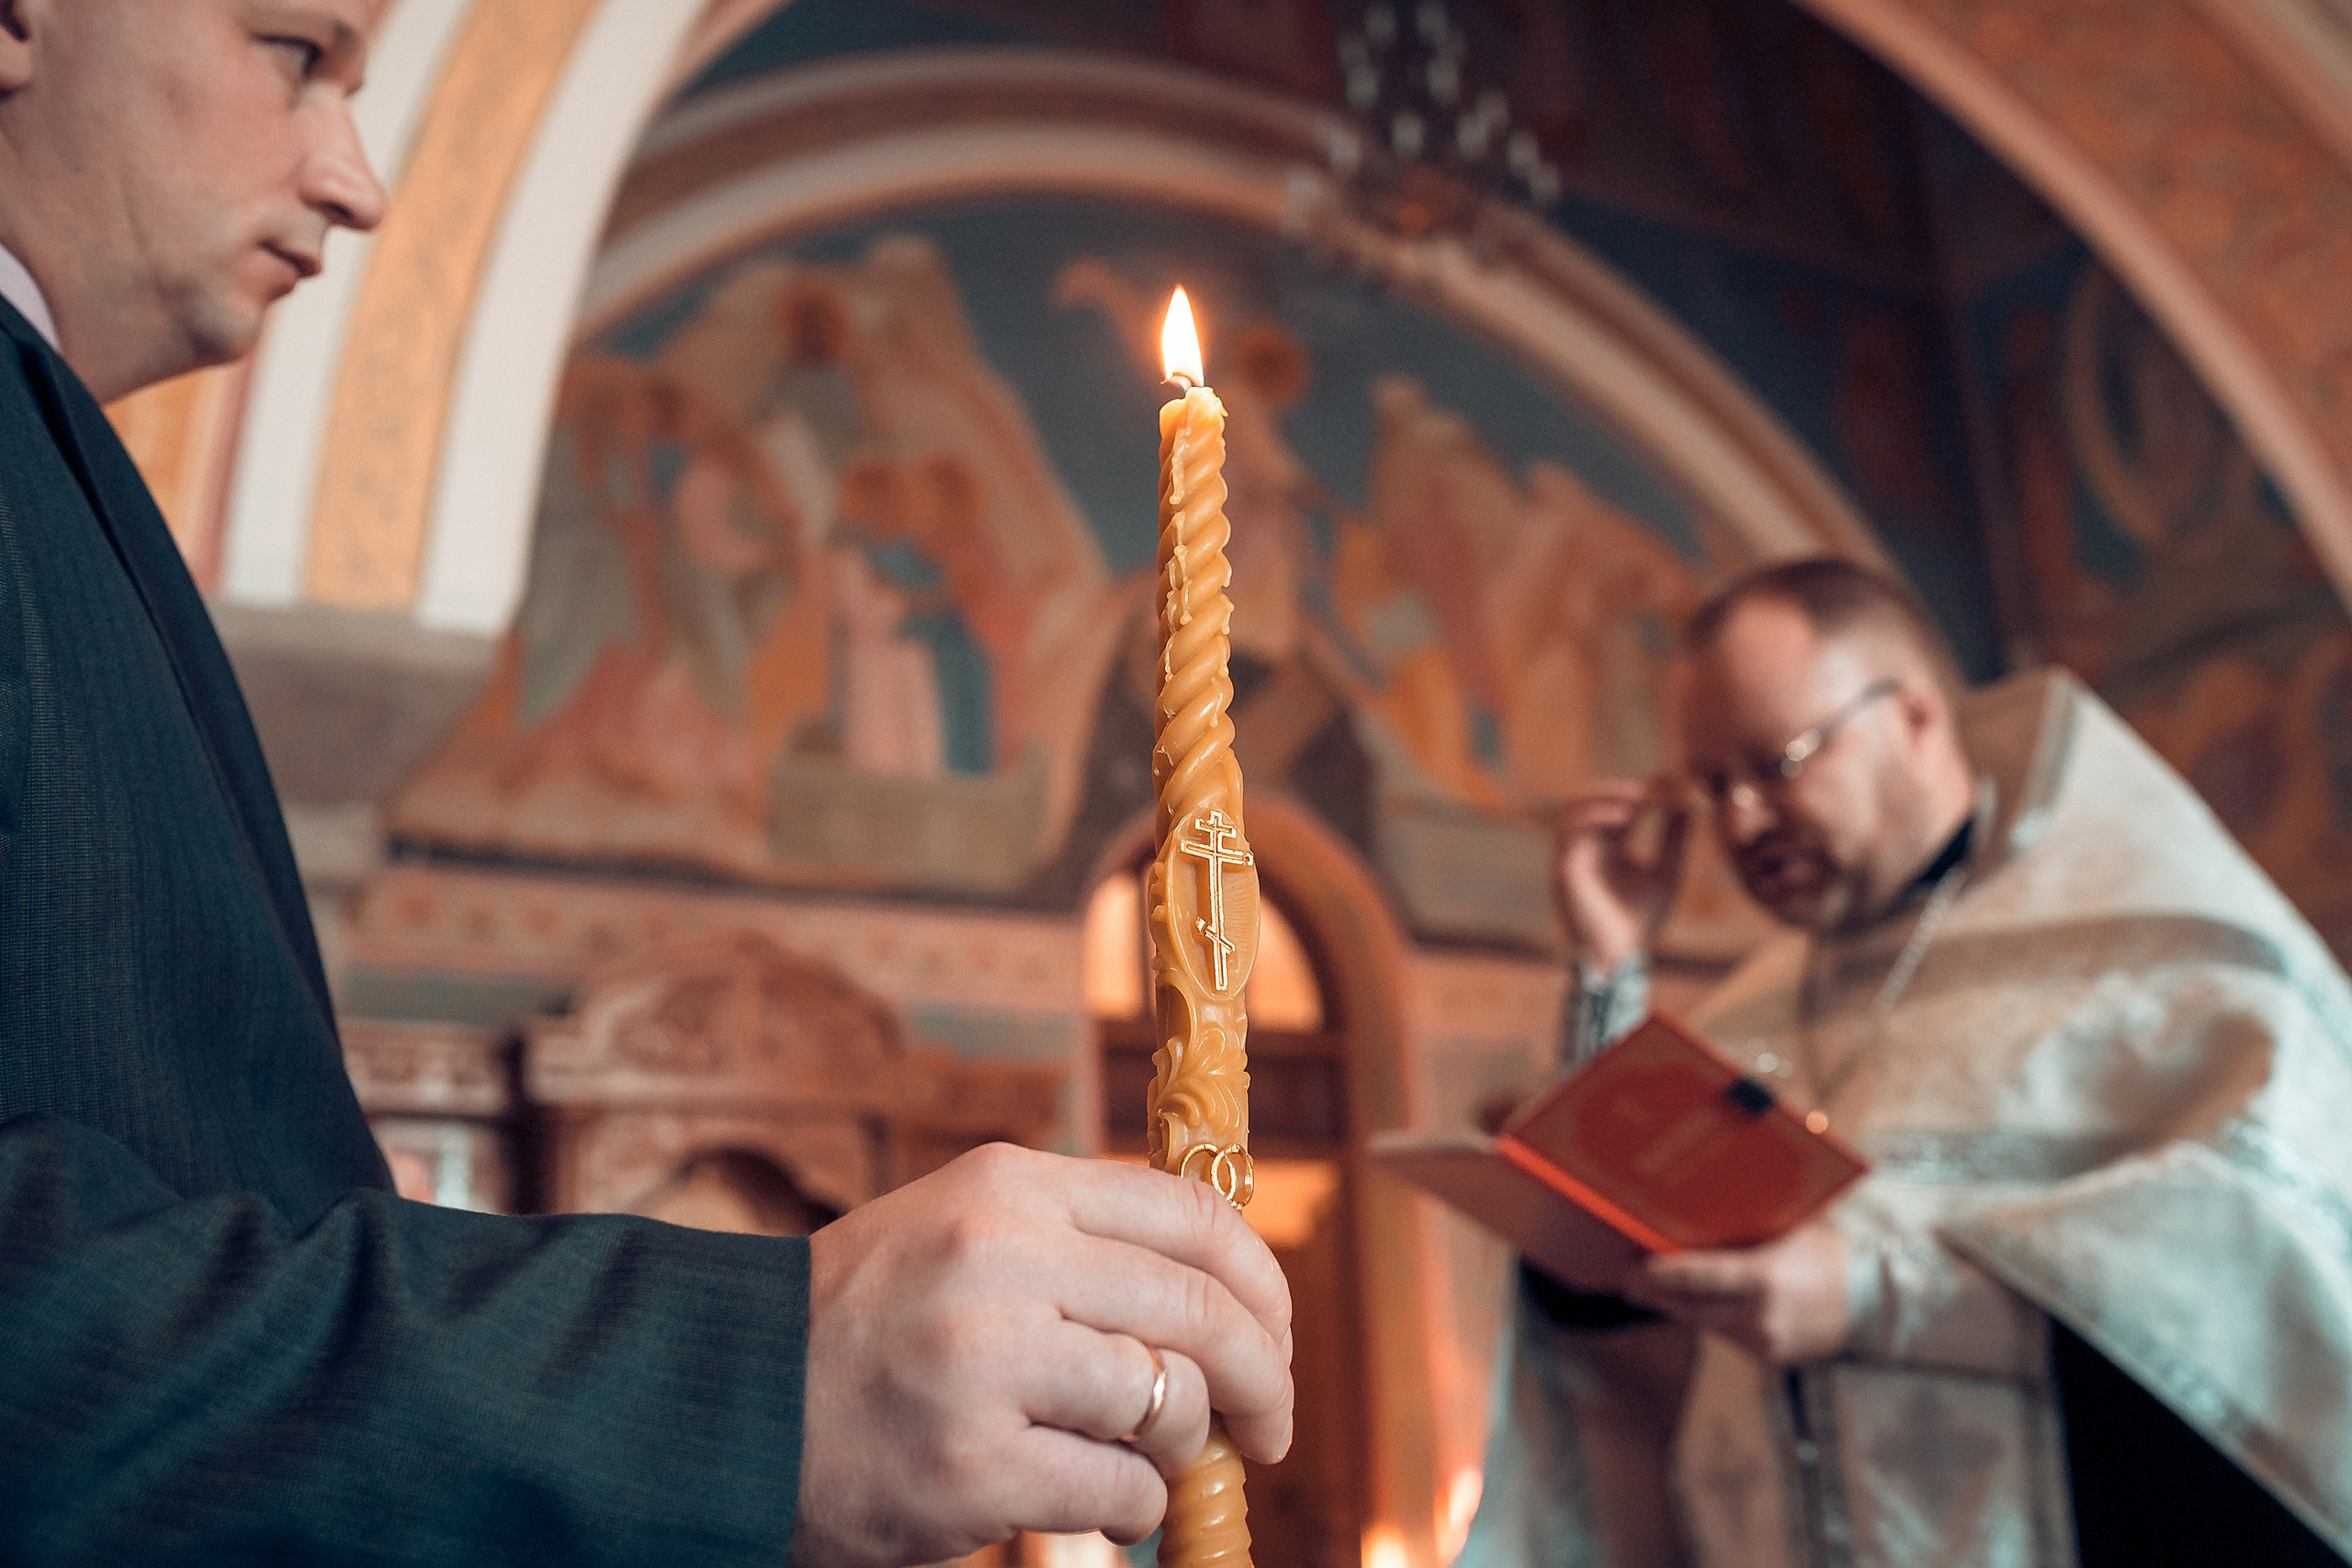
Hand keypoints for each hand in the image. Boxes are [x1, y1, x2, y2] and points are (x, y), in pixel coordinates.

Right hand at [793, 1145, 1293, 1567]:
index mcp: (1010, 1187)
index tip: (1277, 1334)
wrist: (729, 1399)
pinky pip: (1119, 1490)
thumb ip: (1074, 1238)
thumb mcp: (959, 1227)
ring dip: (1186, 1446)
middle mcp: (1003, 1258)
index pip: (1193, 1214)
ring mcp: (986, 1363)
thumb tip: (1224, 1290)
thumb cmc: (864, 1319)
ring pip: (1169, 1402)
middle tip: (1273, 1423)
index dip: (1262, 1282)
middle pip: (1200, 1311)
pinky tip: (1101, 1503)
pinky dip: (1134, 1508)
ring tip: (1153, 1461)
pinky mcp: (973, 1468)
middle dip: (1264, 1377)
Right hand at [1552, 780, 1690, 971]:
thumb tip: (1688, 804)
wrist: (1620, 959)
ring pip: (1573, 807)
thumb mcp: (1666, 873)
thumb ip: (1674, 841)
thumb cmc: (1640, 922)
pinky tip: (1625, 816)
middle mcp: (1586, 846)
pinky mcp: (1563, 869)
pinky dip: (1595, 816)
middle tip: (1659, 785)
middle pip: (1593, 798)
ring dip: (1605, 795)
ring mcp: (1572, 856)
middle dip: (1626, 787)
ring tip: (1640, 796)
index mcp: (1608, 846)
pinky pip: (1570, 832)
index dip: (1646, 790)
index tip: (1677, 783)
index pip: (1622, 805)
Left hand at [1623, 1222, 1848, 1365]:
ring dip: (1684, 1310)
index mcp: (1759, 1279)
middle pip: (1690, 1308)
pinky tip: (1703, 1308)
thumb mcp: (1784, 1234)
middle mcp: (1758, 1316)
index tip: (1633, 1270)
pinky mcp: (1771, 1359)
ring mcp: (1764, 1343)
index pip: (1693, 1278)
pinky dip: (1715, 1322)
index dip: (1658, 1276)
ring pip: (1708, 1325)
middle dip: (1656, 1296)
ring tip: (1660, 1293)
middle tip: (1630, 1283)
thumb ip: (1743, 1238)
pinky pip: (1731, 1337)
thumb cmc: (1828, 1255)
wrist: (1874, 1301)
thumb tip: (1696, 1230)